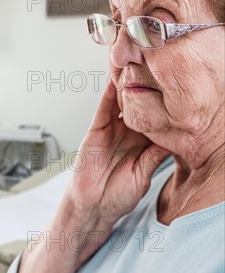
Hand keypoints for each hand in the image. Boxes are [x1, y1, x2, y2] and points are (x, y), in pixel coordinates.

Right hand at [67, 81, 170, 226]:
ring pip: (123, 101)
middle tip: (157, 69)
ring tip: (137, 66)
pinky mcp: (97, 130)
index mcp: (144, 143)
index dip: (165, 104)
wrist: (94, 205)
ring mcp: (113, 130)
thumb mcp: (144, 174)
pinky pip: (104, 108)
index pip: (157, 117)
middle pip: (140, 104)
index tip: (177, 89)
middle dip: (147, 87)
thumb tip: (174, 138)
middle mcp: (129, 133)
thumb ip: (155, 155)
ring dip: (128, 84)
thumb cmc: (119, 195)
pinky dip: (110, 93)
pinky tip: (116, 78)